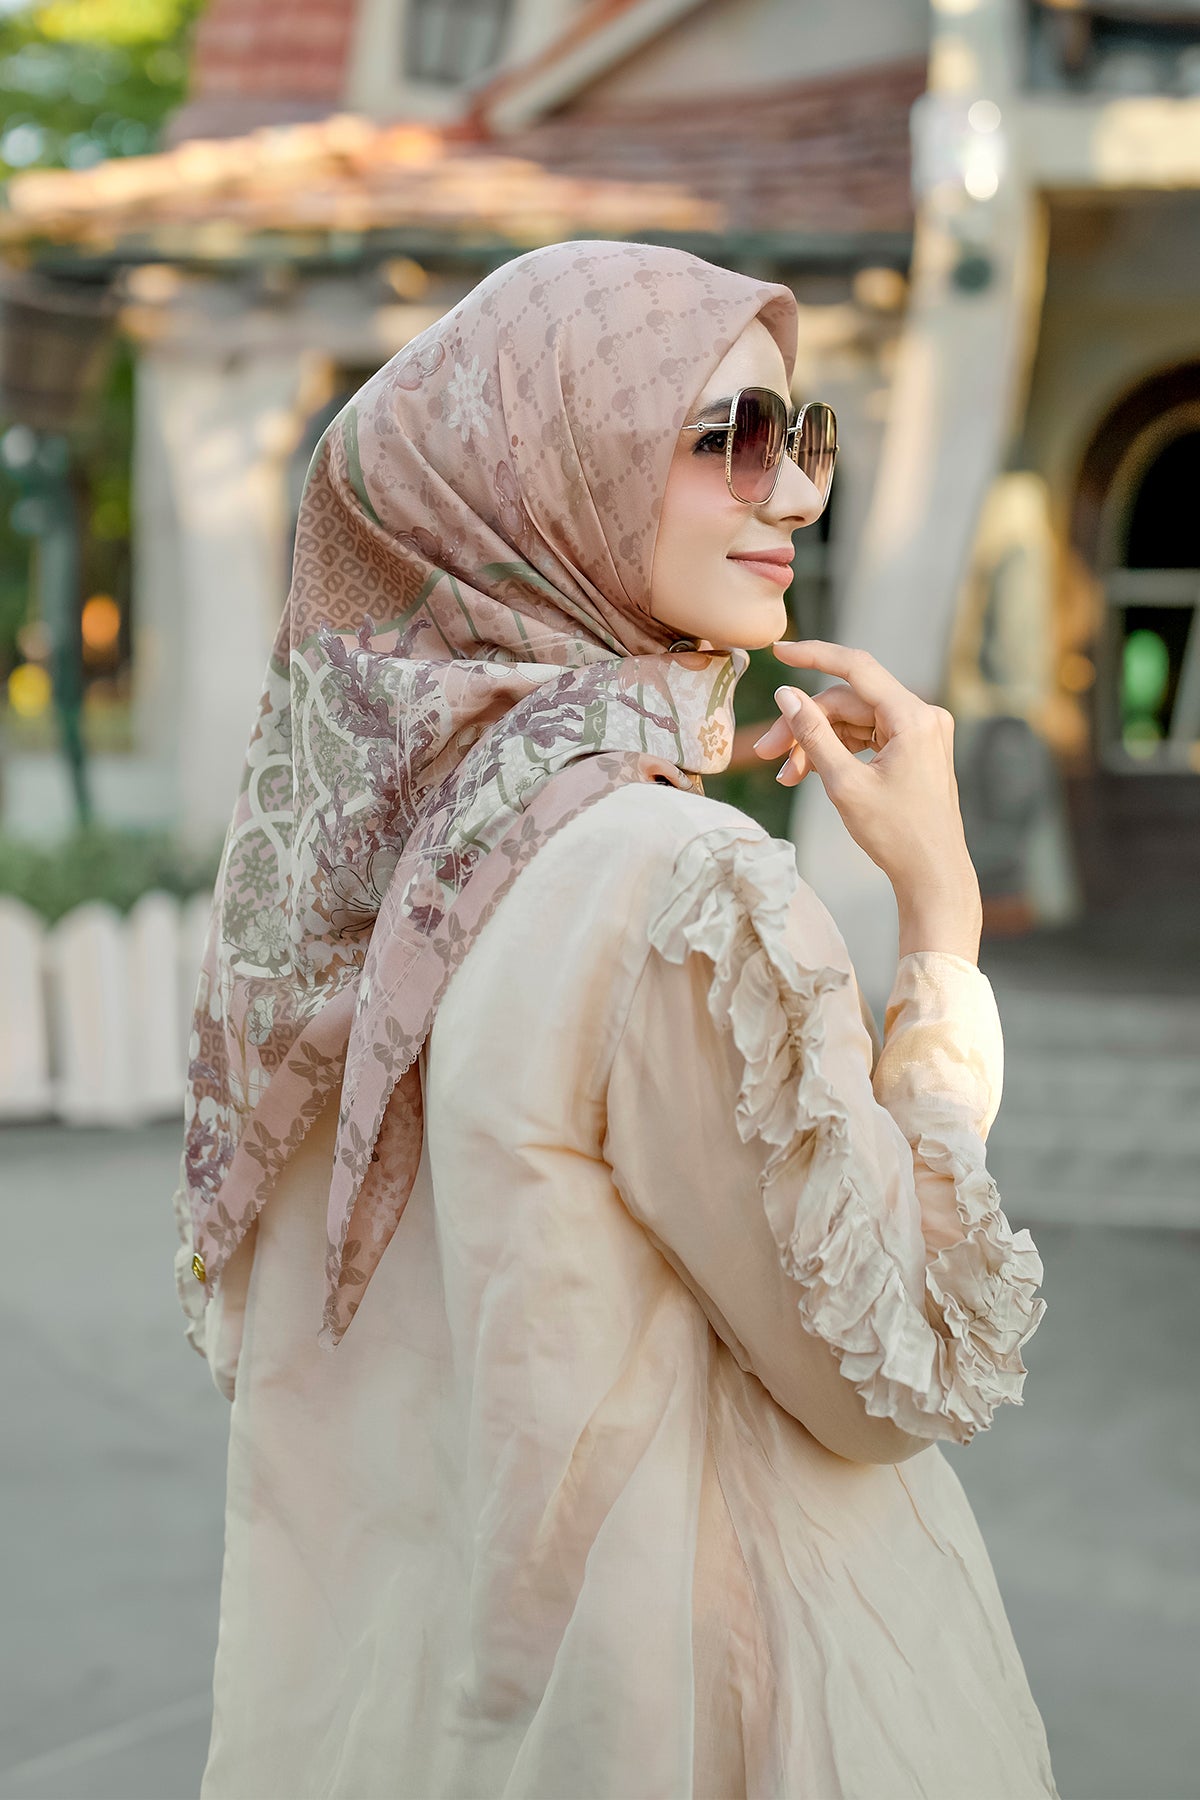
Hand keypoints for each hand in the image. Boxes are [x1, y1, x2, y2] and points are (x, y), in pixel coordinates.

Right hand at [754, 640, 981, 921]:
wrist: (933, 874)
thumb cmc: (895, 835)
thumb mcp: (844, 784)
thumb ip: (813, 734)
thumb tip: (786, 695)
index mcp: (913, 717)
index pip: (856, 668)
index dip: (814, 655)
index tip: (780, 650)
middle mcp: (922, 716)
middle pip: (849, 702)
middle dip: (805, 724)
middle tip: (767, 753)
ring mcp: (921, 732)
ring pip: (854, 721)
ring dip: (817, 742)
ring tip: (787, 775)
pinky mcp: (915, 748)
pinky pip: (867, 737)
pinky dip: (838, 752)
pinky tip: (809, 774)